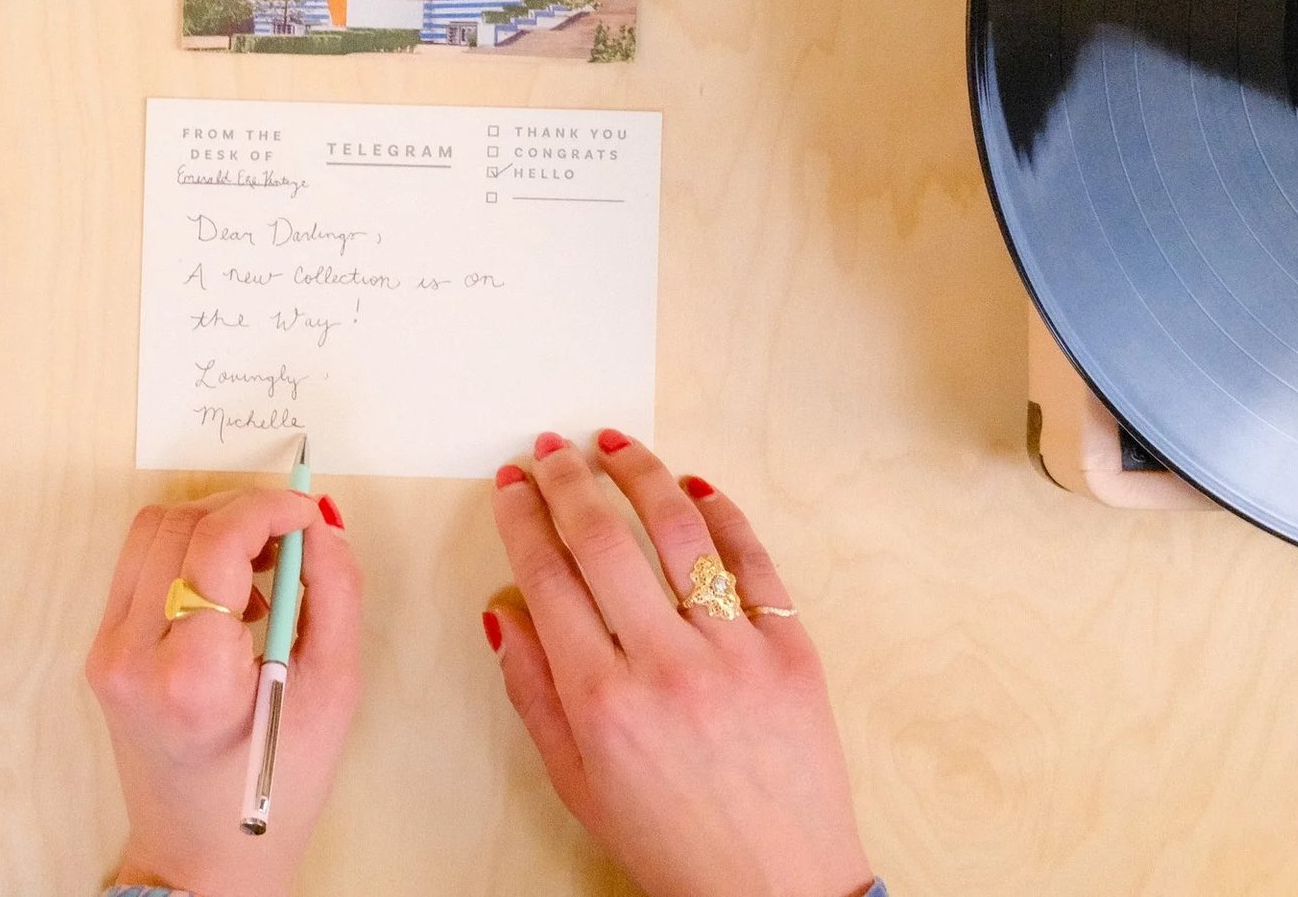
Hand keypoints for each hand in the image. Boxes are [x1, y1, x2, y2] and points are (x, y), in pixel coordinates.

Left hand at [87, 485, 361, 896]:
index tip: (306, 511)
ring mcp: (106, 654)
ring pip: (152, 532)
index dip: (268, 508)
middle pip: (179, 524)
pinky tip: (232, 596)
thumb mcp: (332, 690)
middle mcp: (132, 658)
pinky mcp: (103, 652)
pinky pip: (141, 565)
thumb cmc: (273, 790)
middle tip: (294, 535)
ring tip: (264, 571)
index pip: (215, 543)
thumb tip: (320, 525)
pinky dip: (190, 556)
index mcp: (191, 675)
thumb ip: (334, 593)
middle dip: (244, 512)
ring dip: (214, 529)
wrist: (203, 859)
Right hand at [484, 431, 873, 896]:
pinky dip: (721, 512)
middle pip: (602, 537)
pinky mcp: (791, 648)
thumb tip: (505, 611)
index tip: (509, 487)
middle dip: (565, 480)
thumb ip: (534, 693)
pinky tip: (692, 485)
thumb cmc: (673, 843)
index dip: (521, 518)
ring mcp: (733, 650)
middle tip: (548, 449)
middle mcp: (664, 664)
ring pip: (677, 529)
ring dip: (637, 473)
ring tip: (611, 445)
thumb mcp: (577, 782)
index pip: (547, 576)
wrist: (778, 888)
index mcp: (601, 700)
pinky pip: (752, 559)